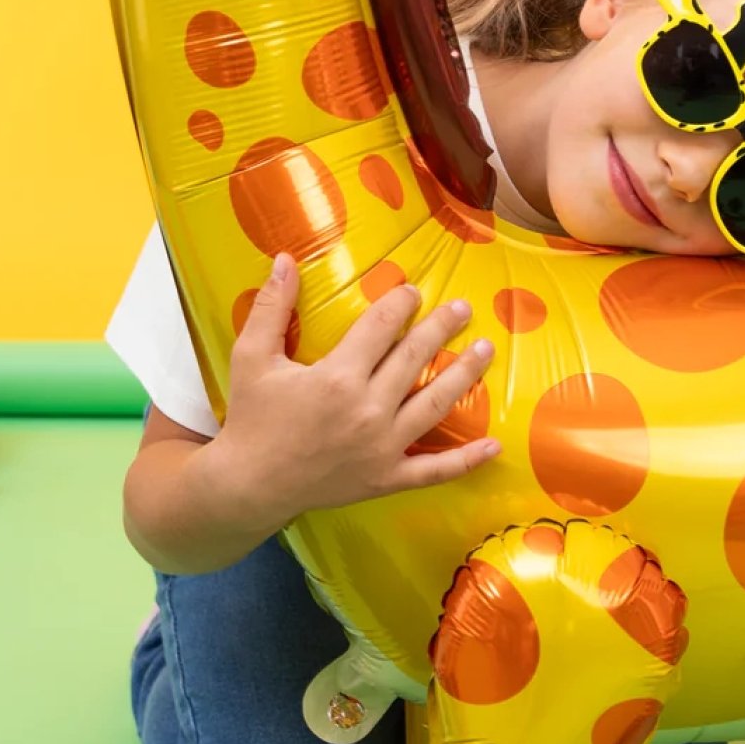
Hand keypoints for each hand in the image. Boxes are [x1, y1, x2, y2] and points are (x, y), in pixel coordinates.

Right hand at [215, 251, 501, 519]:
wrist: (249, 485)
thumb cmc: (251, 418)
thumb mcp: (252, 357)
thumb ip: (272, 306)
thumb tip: (284, 258)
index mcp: (338, 377)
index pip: (381, 327)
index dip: (401, 304)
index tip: (413, 291)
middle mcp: (368, 409)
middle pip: (415, 358)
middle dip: (441, 328)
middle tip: (463, 308)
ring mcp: (382, 447)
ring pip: (435, 405)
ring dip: (465, 376)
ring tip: (485, 350)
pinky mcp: (387, 478)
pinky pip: (434, 471)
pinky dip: (466, 461)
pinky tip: (495, 447)